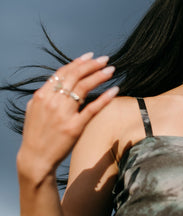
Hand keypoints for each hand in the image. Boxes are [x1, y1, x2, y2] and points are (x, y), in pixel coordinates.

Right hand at [17, 52, 118, 181]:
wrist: (35, 158)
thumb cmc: (37, 133)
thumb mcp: (35, 109)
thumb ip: (47, 93)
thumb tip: (59, 79)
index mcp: (43, 95)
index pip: (63, 72)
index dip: (78, 62)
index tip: (90, 56)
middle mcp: (53, 102)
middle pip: (75, 76)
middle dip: (92, 65)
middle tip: (105, 59)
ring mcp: (64, 114)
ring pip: (84, 88)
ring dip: (99, 76)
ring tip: (111, 70)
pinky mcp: (74, 127)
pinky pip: (92, 108)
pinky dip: (104, 97)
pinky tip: (114, 89)